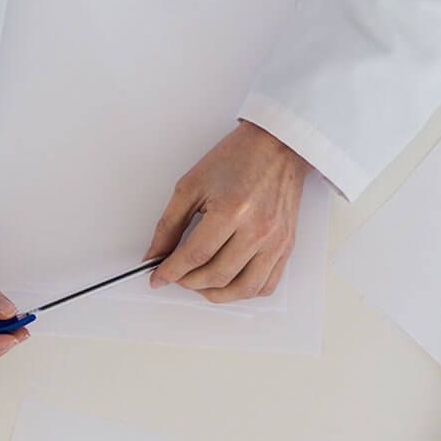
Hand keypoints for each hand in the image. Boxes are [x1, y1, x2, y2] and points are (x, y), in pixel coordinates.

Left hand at [146, 122, 311, 302]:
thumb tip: (154, 255)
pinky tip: (227, 282)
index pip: (195, 256)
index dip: (171, 272)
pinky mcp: (287, 245)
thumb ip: (168, 225)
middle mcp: (258, 229)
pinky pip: (266, 285)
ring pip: (243, 288)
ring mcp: (276, 240)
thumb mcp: (191, 186)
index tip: (158, 277)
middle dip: (188, 282)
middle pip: (217, 275)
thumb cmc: (236, 159)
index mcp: (232, 210)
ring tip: (198, 284)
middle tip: (176, 275)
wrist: (277, 146)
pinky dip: (243, 291)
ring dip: (215, 294)